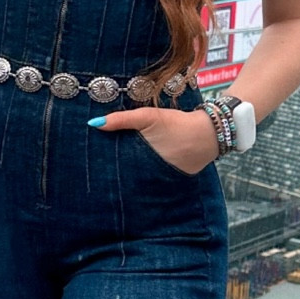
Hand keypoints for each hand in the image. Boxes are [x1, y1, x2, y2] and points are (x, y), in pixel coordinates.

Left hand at [89, 106, 219, 173]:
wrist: (209, 134)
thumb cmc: (177, 124)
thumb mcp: (148, 117)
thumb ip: (122, 120)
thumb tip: (93, 124)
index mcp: (141, 164)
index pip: (116, 171)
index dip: (104, 169)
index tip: (90, 166)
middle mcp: (150, 177)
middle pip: (126, 177)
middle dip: (114, 174)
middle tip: (96, 172)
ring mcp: (161, 182)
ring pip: (139, 180)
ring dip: (130, 176)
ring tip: (113, 174)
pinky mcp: (171, 181)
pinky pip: (153, 179)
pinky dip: (146, 175)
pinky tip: (137, 171)